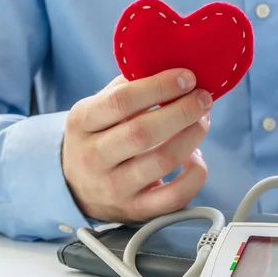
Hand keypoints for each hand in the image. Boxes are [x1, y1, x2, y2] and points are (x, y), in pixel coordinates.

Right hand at [62, 69, 211, 222]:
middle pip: (144, 133)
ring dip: (192, 136)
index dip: (160, 86)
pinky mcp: (137, 211)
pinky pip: (175, 196)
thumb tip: (169, 65)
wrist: (74, 186)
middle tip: (203, 98)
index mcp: (82, 122)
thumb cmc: (98, 138)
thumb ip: (127, 87)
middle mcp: (95, 157)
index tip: (187, 77)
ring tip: (203, 121)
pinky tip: (196, 157)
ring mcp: (115, 188)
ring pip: (162, 161)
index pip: (122, 101)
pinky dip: (195, 175)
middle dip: (182, 111)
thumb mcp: (98, 108)